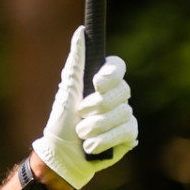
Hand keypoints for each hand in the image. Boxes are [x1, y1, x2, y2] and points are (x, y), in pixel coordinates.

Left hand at [33, 26, 138, 189]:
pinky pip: (126, 130)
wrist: (61, 157)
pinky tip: (91, 146)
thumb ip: (76, 62)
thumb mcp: (66, 91)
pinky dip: (105, 139)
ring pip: (122, 113)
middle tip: (80, 115)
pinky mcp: (129, 135)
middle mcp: (116, 97)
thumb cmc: (60, 124)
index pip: (117, 67)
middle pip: (121, 90)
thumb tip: (80, 32)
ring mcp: (124, 115)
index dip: (112, 73)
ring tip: (82, 134)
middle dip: (97, 106)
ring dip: (96, 126)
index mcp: (100, 83)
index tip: (97, 82)